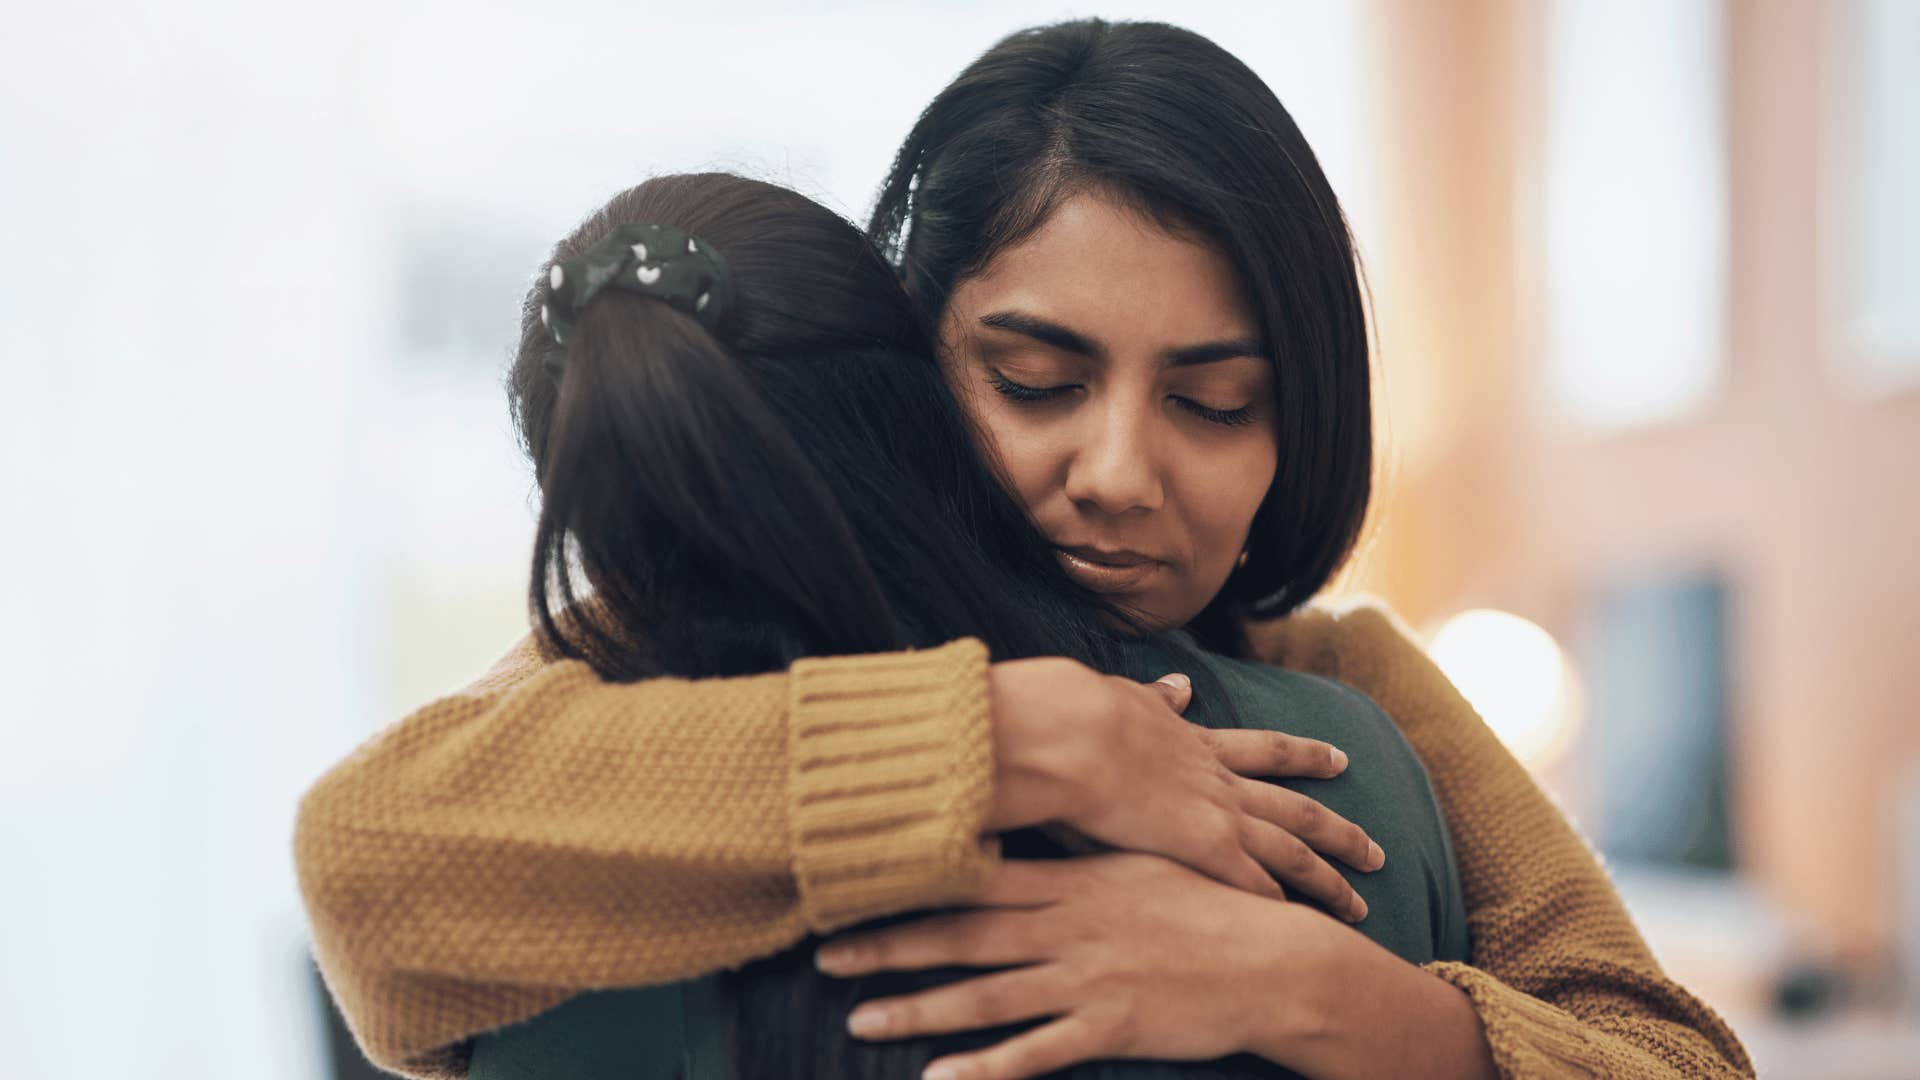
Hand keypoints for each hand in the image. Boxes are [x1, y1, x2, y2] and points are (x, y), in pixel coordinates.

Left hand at [815, 853, 1340, 1079]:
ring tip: (861, 1020)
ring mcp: (1088, 979)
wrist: (1271, 960)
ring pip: (988, 997)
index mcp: (1073, 879)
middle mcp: (1070, 926)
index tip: (855, 881)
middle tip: (824, 955)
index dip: (913, 880)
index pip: (977, 876)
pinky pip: (1036, 1052)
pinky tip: (941, 1079)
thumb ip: (1075, 849)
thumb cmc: (1203, 905)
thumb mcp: (1136, 861)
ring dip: (920, 1010)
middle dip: (890, 946)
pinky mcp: (1110, 1028)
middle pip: (965, 936)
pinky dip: (986, 1069)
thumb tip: (1022, 823)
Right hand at [986, 657, 1382, 918]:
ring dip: (1329, 879)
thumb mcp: (1128, 697)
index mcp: (1197, 744)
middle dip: (1340, 831)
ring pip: (1292, 852)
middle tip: (1376, 851)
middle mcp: (1219, 782)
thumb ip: (1156, 698)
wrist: (1076, 735)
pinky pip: (1254, 885)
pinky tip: (1299, 925)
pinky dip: (1278, 904)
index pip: (1266, 751)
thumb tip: (1180, 684)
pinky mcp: (1204, 849)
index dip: (1305, 757)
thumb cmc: (1085, 715)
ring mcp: (1218, 816)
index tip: (1339, 760)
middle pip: (1296, 810)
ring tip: (1361, 904)